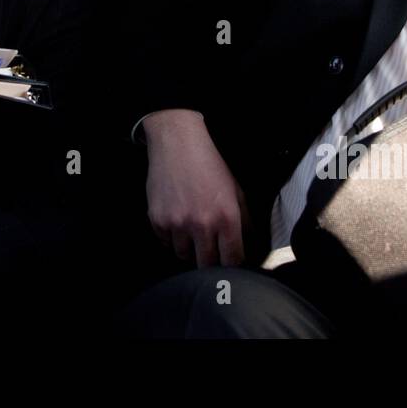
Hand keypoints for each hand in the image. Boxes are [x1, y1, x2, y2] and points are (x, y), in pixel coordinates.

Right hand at [142, 109, 247, 266]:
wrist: (177, 143)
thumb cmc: (209, 165)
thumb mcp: (236, 190)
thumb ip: (245, 220)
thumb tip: (248, 244)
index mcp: (226, 218)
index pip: (232, 260)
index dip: (232, 263)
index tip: (228, 259)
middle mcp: (202, 225)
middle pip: (206, 264)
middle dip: (210, 260)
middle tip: (209, 248)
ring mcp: (177, 224)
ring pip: (184, 255)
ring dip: (189, 247)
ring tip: (190, 229)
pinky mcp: (158, 220)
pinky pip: (165, 242)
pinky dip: (171, 236)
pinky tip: (176, 219)